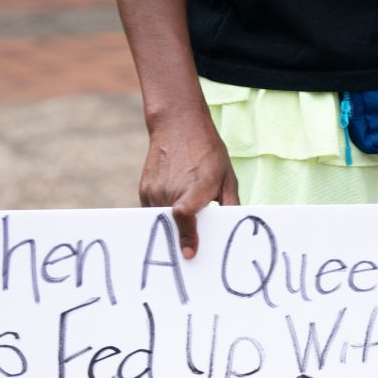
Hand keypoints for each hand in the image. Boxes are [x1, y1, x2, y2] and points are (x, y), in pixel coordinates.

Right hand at [141, 110, 238, 258]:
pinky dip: (164, 217)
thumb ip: (231, 205)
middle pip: (174, 227)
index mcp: (195, 186)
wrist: (178, 124)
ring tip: (185, 222)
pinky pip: (154, 214)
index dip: (186, 236)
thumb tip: (233, 230)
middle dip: (182, 240)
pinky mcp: (145, 190)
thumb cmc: (208, 153)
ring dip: (172, 228)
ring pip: (162, 223)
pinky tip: (175, 206)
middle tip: (192, 249)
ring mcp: (155, 190)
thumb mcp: (228, 177)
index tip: (189, 253)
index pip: (184, 215)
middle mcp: (171, 190)